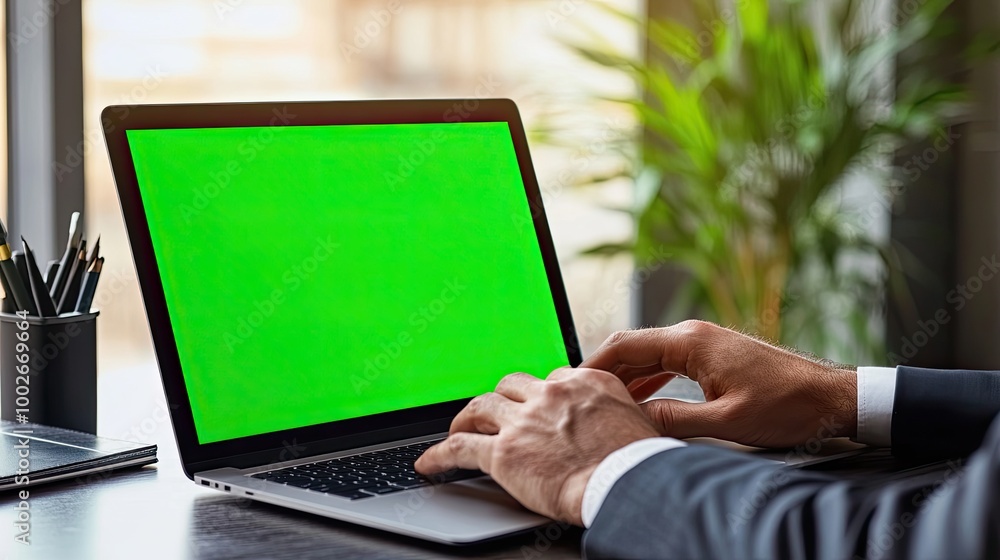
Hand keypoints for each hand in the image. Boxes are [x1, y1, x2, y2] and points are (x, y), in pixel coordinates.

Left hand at [414, 368, 659, 525]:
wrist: (624, 483)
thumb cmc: (638, 463)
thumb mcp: (638, 422)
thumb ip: (614, 415)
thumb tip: (613, 428)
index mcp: (585, 382)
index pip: (551, 379)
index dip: (539, 397)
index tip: (535, 408)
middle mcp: (550, 394)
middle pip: (512, 385)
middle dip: (500, 399)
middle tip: (493, 413)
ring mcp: (523, 421)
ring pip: (482, 407)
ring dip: (467, 418)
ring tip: (458, 429)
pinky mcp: (502, 452)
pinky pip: (460, 448)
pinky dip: (440, 455)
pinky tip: (429, 462)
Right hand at [581, 321, 856, 447]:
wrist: (831, 398)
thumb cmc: (786, 407)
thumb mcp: (725, 422)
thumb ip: (673, 419)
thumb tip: (633, 421)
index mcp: (691, 341)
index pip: (625, 345)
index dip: (593, 365)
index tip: (570, 383)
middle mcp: (694, 334)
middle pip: (633, 347)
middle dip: (604, 371)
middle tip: (578, 395)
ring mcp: (705, 342)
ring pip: (650, 355)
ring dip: (626, 377)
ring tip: (602, 401)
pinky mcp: (715, 354)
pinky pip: (669, 362)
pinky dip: (649, 379)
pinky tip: (639, 400)